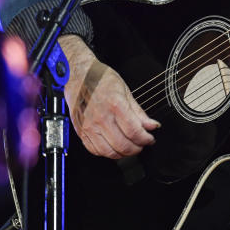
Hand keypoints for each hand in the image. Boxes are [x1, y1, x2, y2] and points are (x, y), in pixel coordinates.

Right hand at [59, 35, 159, 158]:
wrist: (78, 75)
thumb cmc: (100, 79)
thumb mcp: (125, 90)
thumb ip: (138, 111)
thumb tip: (152, 125)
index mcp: (115, 105)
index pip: (134, 131)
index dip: (146, 139)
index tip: (150, 139)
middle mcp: (101, 118)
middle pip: (123, 145)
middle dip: (137, 148)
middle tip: (142, 144)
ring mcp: (89, 126)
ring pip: (109, 152)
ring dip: (123, 154)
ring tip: (130, 147)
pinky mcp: (81, 131)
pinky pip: (94, 150)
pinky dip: (106, 153)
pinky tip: (113, 147)